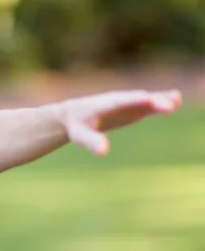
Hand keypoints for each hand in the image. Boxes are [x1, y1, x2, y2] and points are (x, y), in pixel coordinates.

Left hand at [62, 89, 181, 155]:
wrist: (75, 116)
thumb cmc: (77, 126)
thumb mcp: (80, 136)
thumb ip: (91, 141)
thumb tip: (104, 151)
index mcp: (105, 105)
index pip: (121, 102)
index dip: (134, 100)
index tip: (148, 99)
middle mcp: (120, 101)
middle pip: (138, 100)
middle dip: (152, 102)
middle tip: (169, 106)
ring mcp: (128, 103)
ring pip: (146, 101)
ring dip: (160, 100)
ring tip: (175, 101)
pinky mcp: (133, 108)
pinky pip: (148, 105)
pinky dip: (159, 103)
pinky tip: (175, 101)